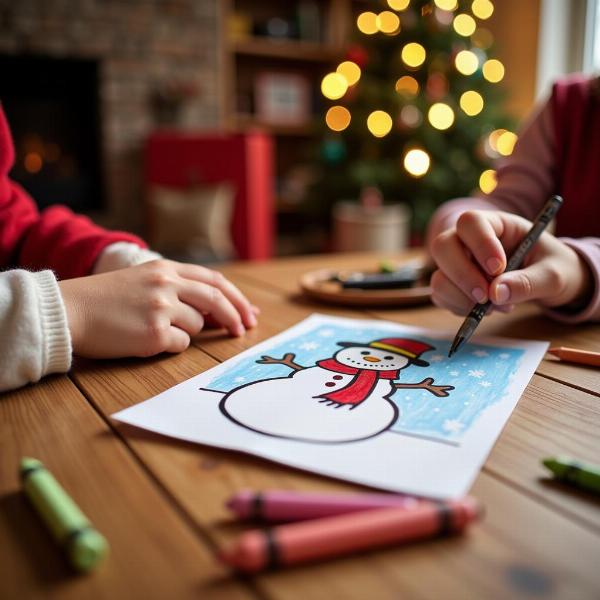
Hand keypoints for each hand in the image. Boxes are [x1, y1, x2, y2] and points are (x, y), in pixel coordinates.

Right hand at [59, 259, 257, 357]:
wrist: (69, 311)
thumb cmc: (105, 299)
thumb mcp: (143, 280)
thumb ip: (178, 287)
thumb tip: (215, 310)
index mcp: (166, 268)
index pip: (214, 281)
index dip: (236, 297)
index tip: (249, 312)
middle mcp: (167, 283)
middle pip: (217, 299)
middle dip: (236, 316)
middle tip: (243, 330)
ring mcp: (162, 307)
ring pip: (197, 326)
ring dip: (185, 332)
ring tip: (152, 328)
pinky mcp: (155, 332)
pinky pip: (181, 344)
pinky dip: (170, 345)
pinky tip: (145, 339)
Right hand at [428, 210, 591, 315]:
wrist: (551, 282)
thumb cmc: (554, 268)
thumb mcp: (554, 274)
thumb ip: (529, 282)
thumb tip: (496, 294)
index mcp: (496, 224)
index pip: (471, 222)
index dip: (479, 243)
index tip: (497, 269)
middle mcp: (469, 241)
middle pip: (443, 246)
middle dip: (462, 275)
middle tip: (486, 297)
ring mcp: (458, 263)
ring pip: (438, 275)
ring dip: (461, 297)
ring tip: (495, 307)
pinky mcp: (453, 285)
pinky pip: (441, 296)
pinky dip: (459, 308)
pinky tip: (485, 311)